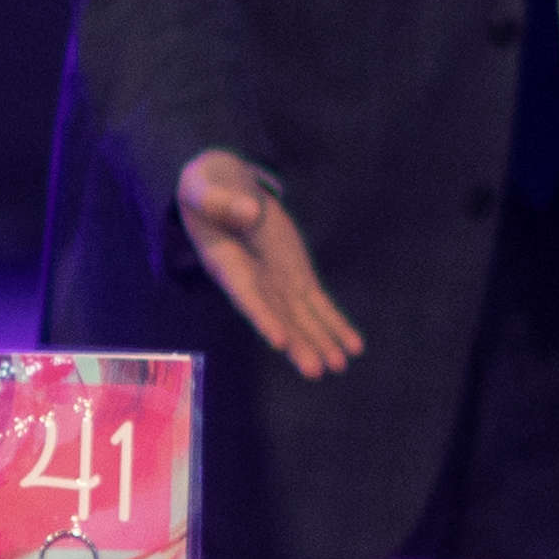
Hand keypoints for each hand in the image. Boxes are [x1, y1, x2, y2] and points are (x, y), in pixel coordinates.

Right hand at [175, 153, 366, 380]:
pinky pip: (318, 303)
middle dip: (298, 344)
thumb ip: (221, 201)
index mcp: (227, 264)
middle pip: (278, 318)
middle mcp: (254, 282)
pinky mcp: (296, 275)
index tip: (280, 342)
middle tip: (316, 370)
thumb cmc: (207, 188)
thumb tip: (249, 212)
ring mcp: (277, 282)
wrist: (224, 189)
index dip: (263, 318)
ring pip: (301, 317)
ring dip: (320, 341)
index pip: (247, 295)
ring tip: (340, 365)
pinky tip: (354, 346)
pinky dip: (335, 323)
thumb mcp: (204, 187)